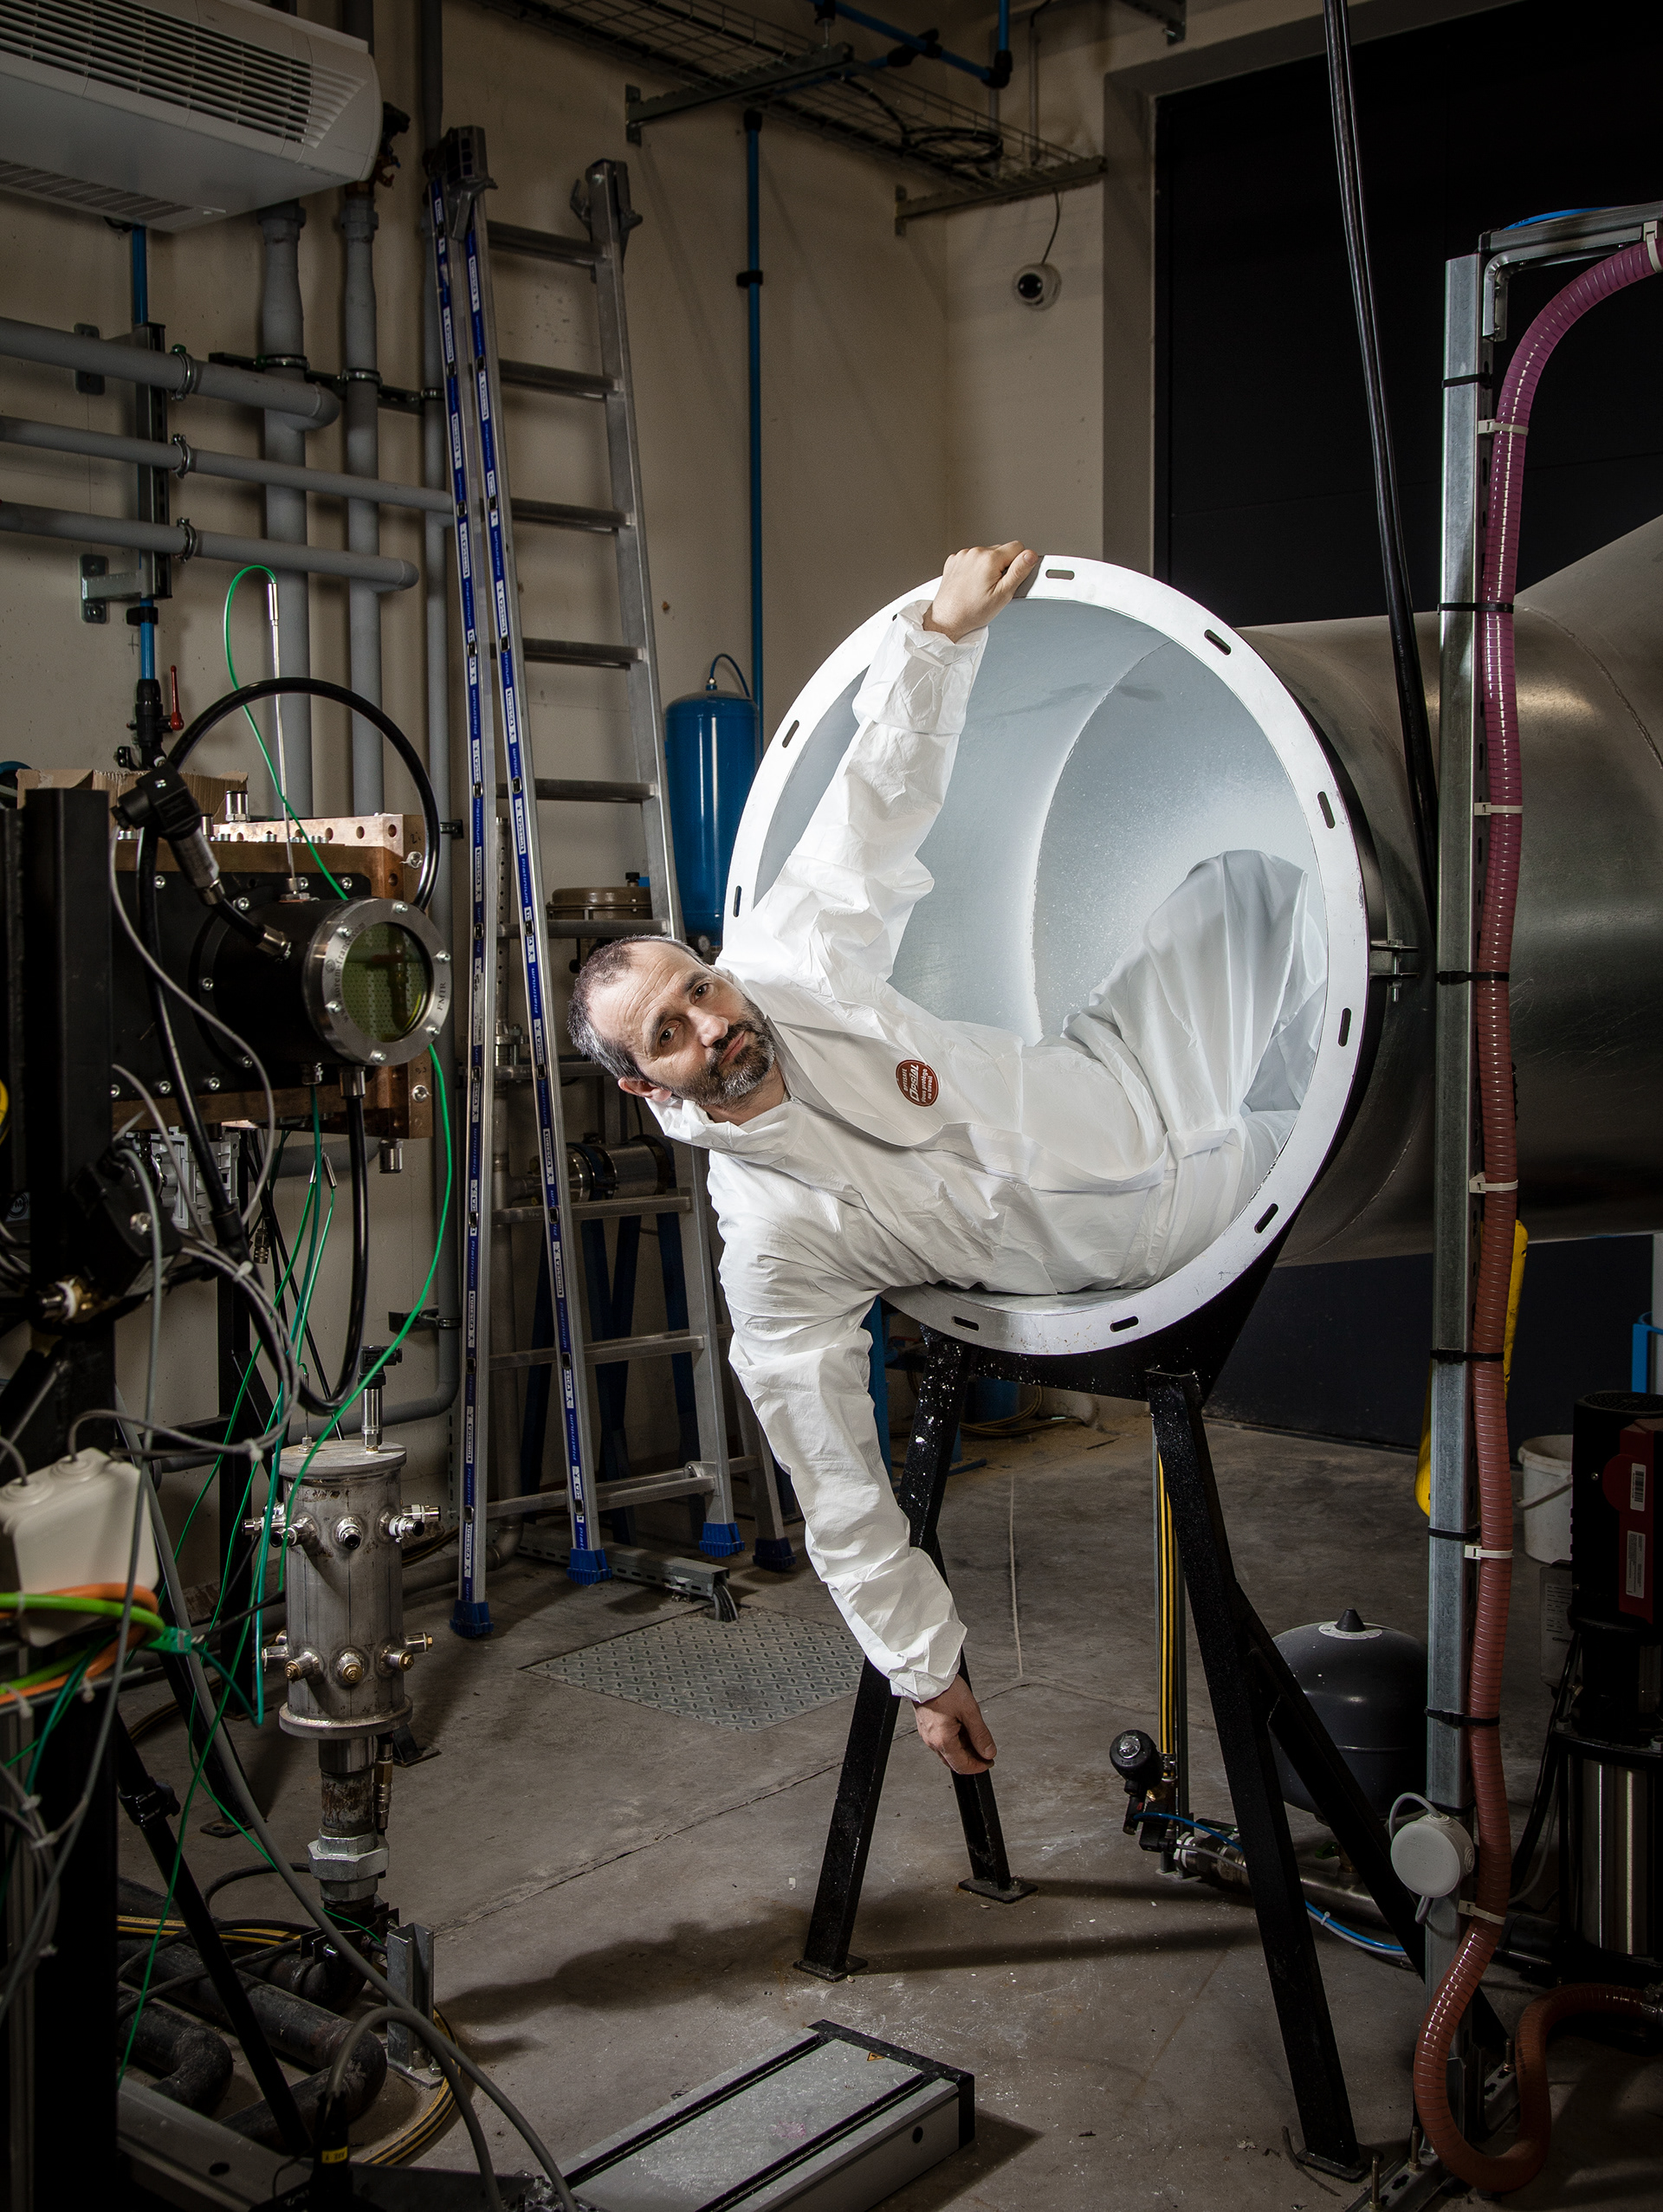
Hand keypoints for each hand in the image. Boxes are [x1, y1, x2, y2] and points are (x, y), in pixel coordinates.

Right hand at [912, 1676, 995, 1774]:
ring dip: (963, 1749)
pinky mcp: (925, 1726)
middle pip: (954, 1761)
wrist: (927, 1674)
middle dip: (971, 1759)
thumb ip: (980, 1735)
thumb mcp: (970, 1711)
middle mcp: (932, 1741)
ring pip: (947, 1751)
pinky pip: (941, 1740)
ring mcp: (927, 1734)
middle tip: (985, 1750)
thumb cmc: (945, 1689)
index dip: (978, 1767)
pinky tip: (962, 1728)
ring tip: (975, 1733)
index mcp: (942, 1740)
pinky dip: (954, 1740)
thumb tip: (988, 1752)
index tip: (989, 1761)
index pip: (962, 1766)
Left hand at [923, 542, 1037, 642]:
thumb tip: (1031, 555)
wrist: (947, 619)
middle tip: (995, 587)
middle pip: (1002, 550)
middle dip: (1003, 566)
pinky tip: (971, 583)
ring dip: (989, 567)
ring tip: (981, 587)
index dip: (1019, 563)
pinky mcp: (954, 560)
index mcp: (989, 559)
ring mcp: (963, 555)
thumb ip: (1019, 572)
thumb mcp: (1003, 595)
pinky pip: (972, 558)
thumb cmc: (972, 611)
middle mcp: (975, 552)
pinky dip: (975, 568)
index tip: (1011, 578)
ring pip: (987, 554)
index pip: (1018, 547)